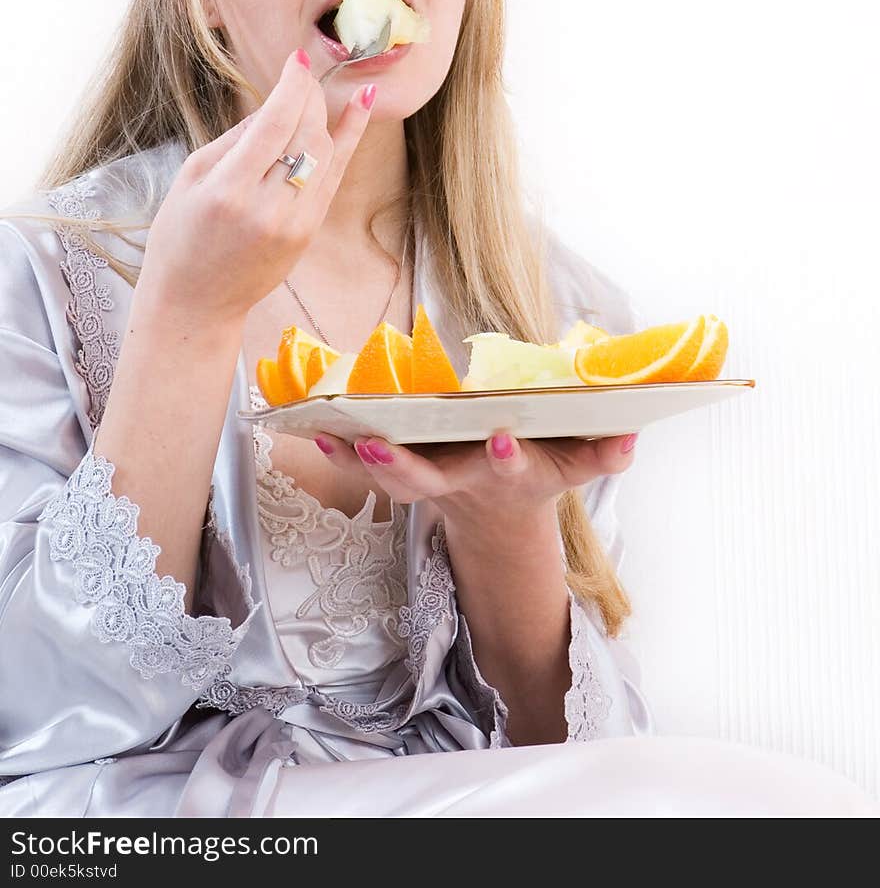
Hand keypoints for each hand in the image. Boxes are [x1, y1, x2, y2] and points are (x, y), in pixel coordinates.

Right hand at [138, 50, 375, 326]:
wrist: (196, 301)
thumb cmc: (181, 235)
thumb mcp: (191, 177)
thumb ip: (235, 138)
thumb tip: (274, 104)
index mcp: (228, 190)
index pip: (275, 122)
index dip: (293, 85)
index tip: (297, 59)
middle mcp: (266, 207)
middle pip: (304, 134)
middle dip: (308, 96)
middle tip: (303, 74)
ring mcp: (294, 223)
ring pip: (324, 153)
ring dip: (324, 115)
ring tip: (317, 91)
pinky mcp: (309, 233)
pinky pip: (335, 175)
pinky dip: (349, 138)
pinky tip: (363, 106)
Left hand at [311, 424, 638, 529]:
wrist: (500, 519)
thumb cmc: (541, 473)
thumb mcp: (578, 465)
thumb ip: (605, 450)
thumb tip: (633, 429)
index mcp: (512, 475)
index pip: (513, 466)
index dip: (509, 456)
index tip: (502, 436)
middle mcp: (464, 483)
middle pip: (429, 483)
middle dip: (406, 467)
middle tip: (379, 444)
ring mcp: (429, 485)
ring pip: (391, 479)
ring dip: (362, 462)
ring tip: (338, 434)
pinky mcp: (404, 477)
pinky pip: (366, 470)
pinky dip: (340, 454)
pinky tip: (316, 429)